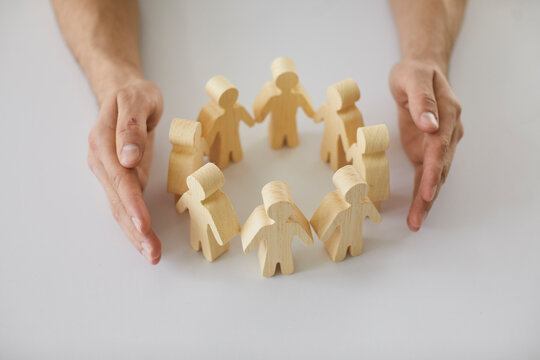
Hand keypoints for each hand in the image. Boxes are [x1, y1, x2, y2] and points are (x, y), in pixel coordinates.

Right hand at [87, 78, 163, 263]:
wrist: (123, 91)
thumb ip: (130, 126)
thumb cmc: (134, 94)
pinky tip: (144, 239)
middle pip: (118, 200)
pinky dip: (134, 223)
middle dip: (135, 229)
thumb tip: (127, 158)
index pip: (119, 178)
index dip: (132, 203)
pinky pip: (125, 203)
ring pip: (120, 207)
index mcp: (104, 141)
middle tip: (152, 253)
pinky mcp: (117, 177)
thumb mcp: (137, 99)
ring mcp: (107, 171)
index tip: (143, 225)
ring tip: (151, 254)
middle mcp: (101, 160)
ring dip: (135, 233)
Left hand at [389, 59, 463, 230]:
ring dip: (426, 200)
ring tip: (415, 222)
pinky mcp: (426, 149)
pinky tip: (416, 210)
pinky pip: (424, 173)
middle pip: (440, 168)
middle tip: (417, 218)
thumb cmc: (415, 72)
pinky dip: (420, 192)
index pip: (440, 147)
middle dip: (428, 195)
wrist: (420, 69)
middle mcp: (447, 133)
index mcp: (448, 115)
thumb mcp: (414, 78)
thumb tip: (430, 124)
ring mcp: (438, 143)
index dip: (434, 170)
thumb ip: (423, 101)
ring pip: (434, 176)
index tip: (427, 191)